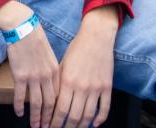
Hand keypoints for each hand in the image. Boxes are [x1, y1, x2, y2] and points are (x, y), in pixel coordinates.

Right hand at [0, 1, 58, 127]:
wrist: (23, 27)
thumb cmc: (35, 40)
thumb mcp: (49, 55)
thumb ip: (51, 71)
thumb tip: (51, 85)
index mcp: (56, 71)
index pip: (59, 96)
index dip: (57, 110)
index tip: (56, 119)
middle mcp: (46, 76)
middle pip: (49, 103)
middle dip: (48, 118)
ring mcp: (33, 76)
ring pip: (36, 102)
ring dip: (36, 117)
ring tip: (35, 126)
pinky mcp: (20, 74)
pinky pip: (20, 95)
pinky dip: (19, 106)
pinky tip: (19, 113)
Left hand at [51, 6, 116, 126]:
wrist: (96, 37)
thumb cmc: (76, 49)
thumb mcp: (62, 64)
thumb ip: (58, 83)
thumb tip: (52, 102)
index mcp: (67, 81)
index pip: (60, 109)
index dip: (54, 122)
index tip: (49, 127)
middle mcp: (82, 87)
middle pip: (73, 116)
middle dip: (65, 127)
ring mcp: (96, 88)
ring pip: (88, 116)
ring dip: (80, 126)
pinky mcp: (107, 87)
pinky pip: (104, 108)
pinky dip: (99, 119)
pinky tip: (93, 124)